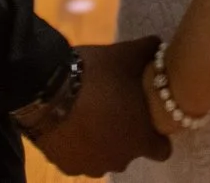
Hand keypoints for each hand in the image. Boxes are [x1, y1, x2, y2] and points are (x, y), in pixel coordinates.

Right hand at [32, 38, 172, 176]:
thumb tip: (159, 44)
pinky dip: (77, 145)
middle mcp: (120, 161)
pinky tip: (71, 124)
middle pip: (130, 151)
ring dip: (101, 141)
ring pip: (103, 157)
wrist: (47, 89)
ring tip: (90, 115)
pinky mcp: (67, 165)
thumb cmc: (96, 76)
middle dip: (125, 134)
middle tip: (115, 108)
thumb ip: (148, 51)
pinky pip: (78, 158)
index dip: (157, 135)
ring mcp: (91, 166)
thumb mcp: (126, 54)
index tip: (148, 118)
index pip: (162, 150)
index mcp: (141, 140)